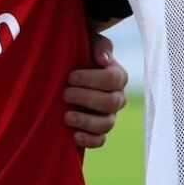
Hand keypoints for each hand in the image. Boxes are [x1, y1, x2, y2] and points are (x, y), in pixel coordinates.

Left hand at [64, 33, 129, 148]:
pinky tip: (74, 136)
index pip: (113, 79)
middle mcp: (117, 98)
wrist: (70, 75)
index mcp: (117, 76)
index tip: (71, 77)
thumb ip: (99, 46)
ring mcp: (109, 116)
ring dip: (86, 121)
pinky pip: (100, 140)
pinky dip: (89, 140)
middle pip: (110, 103)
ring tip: (67, 116)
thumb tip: (103, 59)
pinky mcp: (99, 131)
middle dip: (86, 98)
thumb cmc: (81, 56)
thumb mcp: (89, 44)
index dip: (92, 79)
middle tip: (65, 94)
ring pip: (106, 124)